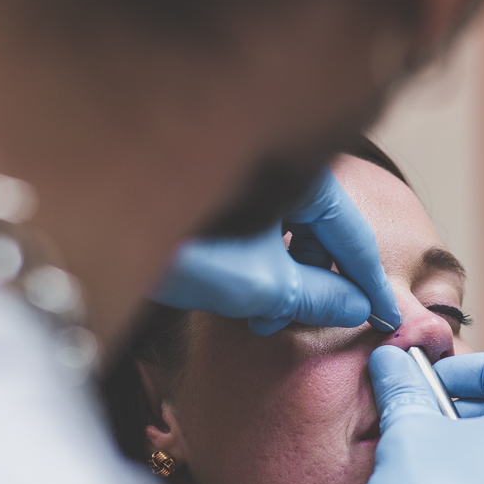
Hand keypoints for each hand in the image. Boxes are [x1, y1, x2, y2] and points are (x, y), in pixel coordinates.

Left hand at [151, 170, 400, 335]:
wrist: (96, 227)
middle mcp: (276, 162)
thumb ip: (317, 296)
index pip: (353, 233)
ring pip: (288, 234)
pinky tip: (243, 298)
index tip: (386, 316)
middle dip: (315, 285)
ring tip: (264, 317)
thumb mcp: (261, 281)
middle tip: (306, 322)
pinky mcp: (218, 191)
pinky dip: (260, 265)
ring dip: (284, 282)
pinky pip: (259, 229)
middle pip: (321, 231)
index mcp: (299, 171)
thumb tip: (356, 308)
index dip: (369, 282)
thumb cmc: (175, 242)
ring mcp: (245, 174)